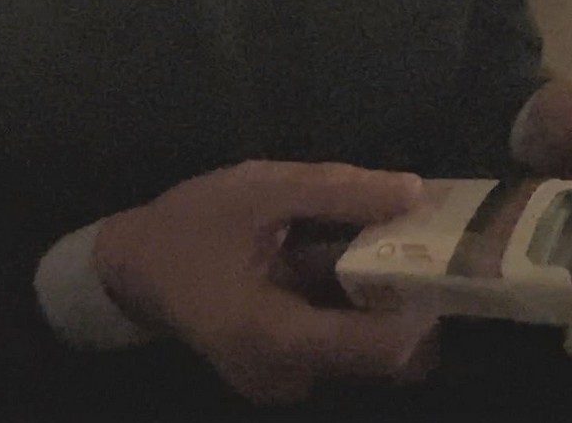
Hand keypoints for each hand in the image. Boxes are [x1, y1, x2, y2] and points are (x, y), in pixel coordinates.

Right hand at [94, 161, 437, 405]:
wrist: (132, 267)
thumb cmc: (189, 225)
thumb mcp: (260, 189)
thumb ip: (338, 191)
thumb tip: (416, 192)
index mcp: (275, 338)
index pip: (383, 349)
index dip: (423, 307)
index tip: (439, 259)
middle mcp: (286, 379)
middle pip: (384, 357)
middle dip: (408, 301)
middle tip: (414, 243)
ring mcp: (283, 383)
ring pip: (366, 352)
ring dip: (381, 301)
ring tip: (371, 244)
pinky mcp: (283, 373)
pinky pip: (340, 346)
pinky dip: (353, 307)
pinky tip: (336, 262)